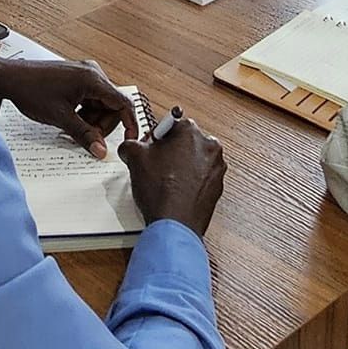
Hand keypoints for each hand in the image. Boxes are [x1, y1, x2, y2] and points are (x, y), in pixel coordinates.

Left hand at [0, 57, 138, 160]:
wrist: (9, 78)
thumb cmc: (30, 90)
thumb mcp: (60, 118)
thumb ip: (84, 135)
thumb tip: (100, 150)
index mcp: (92, 79)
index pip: (123, 103)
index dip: (129, 123)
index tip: (129, 138)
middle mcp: (92, 73)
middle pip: (113, 106)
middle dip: (103, 124)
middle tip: (88, 137)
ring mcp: (84, 75)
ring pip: (101, 104)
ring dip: (92, 120)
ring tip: (74, 127)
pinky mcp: (76, 78)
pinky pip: (91, 99)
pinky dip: (85, 113)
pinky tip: (71, 119)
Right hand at [119, 110, 226, 236]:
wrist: (175, 224)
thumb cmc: (161, 191)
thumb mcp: (135, 158)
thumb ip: (131, 144)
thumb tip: (130, 146)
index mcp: (191, 132)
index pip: (170, 124)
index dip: (156, 136)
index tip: (150, 146)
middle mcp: (209, 147)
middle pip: (185, 141)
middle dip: (170, 151)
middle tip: (155, 164)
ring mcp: (216, 168)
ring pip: (194, 159)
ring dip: (180, 166)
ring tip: (164, 180)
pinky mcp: (217, 186)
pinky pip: (200, 177)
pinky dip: (189, 181)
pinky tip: (174, 191)